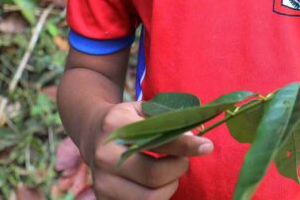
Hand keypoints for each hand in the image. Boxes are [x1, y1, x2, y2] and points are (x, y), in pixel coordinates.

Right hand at [84, 100, 213, 199]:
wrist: (92, 134)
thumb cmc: (127, 120)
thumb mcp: (143, 109)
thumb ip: (168, 120)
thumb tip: (195, 139)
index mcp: (116, 126)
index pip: (157, 141)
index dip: (186, 146)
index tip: (207, 146)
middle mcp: (104, 156)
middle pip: (154, 176)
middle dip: (178, 168)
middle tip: (183, 160)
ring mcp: (101, 182)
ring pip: (150, 198)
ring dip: (169, 186)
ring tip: (169, 173)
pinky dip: (158, 196)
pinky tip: (157, 184)